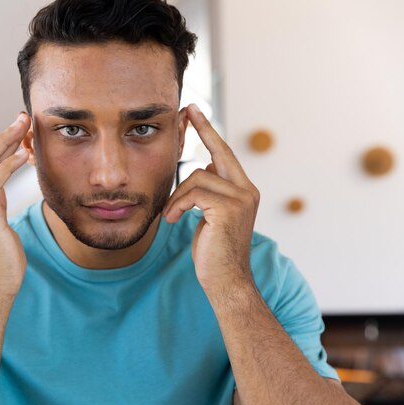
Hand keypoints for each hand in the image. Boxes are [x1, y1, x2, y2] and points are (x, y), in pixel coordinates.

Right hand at [0, 113, 31, 296]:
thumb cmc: (3, 262)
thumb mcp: (0, 228)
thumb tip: (3, 195)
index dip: (3, 146)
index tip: (20, 132)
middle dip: (3, 135)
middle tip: (22, 117)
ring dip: (6, 141)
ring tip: (24, 125)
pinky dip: (9, 165)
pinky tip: (26, 154)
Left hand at [162, 104, 259, 293]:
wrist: (225, 281)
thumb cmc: (213, 251)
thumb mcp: (210, 216)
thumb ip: (209, 193)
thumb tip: (199, 171)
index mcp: (243, 190)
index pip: (225, 154)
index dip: (209, 131)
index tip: (195, 111)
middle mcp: (247, 190)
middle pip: (216, 153)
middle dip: (202, 130)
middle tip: (186, 112)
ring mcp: (241, 198)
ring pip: (197, 177)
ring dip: (176, 196)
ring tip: (170, 215)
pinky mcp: (229, 209)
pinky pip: (193, 193)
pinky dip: (177, 205)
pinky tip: (173, 220)